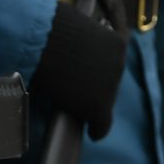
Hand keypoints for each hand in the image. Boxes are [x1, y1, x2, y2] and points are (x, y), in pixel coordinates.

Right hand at [32, 2, 127, 139]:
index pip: (114, 61)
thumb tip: (74, 53)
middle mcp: (119, 65)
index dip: (100, 70)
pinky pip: (102, 124)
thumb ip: (84, 43)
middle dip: (97, 85)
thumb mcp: (76, 29)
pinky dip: (97, 130)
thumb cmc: (51, 29)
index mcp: (118, 43)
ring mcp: (111, 85)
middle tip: (80, 88)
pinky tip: (94, 135)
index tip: (92, 76)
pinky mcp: (99, 106)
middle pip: (109, 82)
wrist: (43, 41)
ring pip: (105, 101)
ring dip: (93, 103)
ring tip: (80, 108)